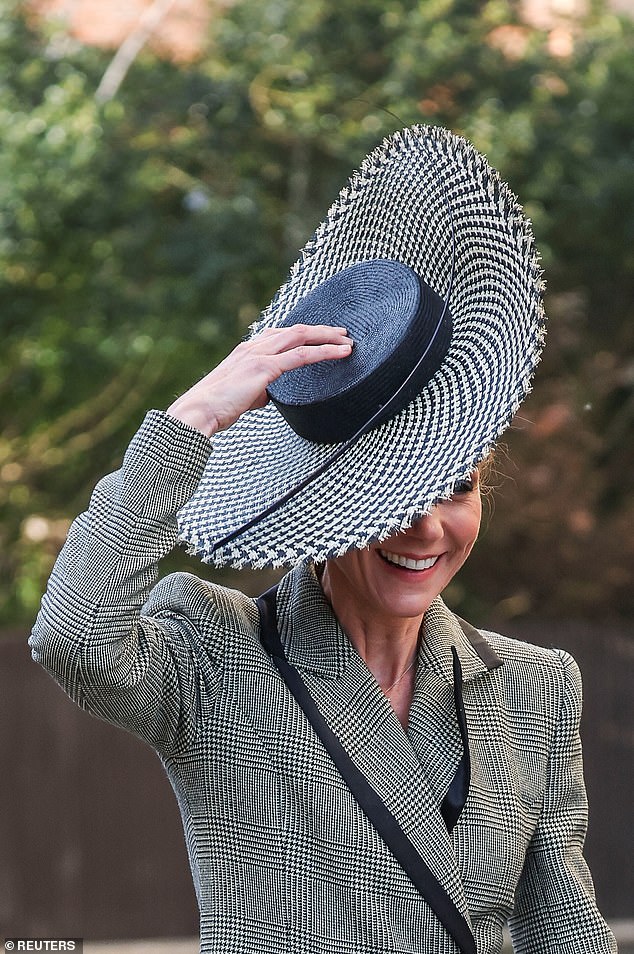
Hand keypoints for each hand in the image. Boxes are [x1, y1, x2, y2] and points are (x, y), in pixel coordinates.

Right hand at [166, 324, 352, 436]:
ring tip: (347, 341)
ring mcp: (259, 354)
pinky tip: (341, 353)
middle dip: (322, 330)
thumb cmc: (216, 408)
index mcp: (247, 350)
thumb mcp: (242, 395)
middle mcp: (253, 346)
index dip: (304, 333)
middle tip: (343, 334)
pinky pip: (302, 356)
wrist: (198, 411)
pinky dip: (325, 352)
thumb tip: (268, 393)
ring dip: (327, 337)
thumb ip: (258, 389)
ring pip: (301, 336)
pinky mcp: (264, 368)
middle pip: (295, 330)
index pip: (281, 334)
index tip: (322, 336)